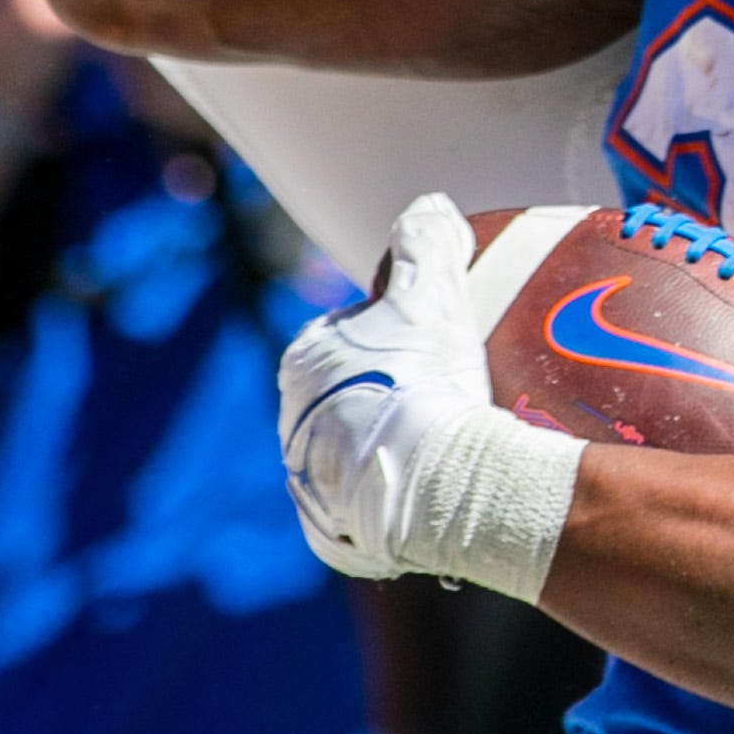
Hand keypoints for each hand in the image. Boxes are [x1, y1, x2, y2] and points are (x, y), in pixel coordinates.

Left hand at [274, 192, 579, 598]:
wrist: (427, 482)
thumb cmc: (422, 379)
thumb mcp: (430, 292)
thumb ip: (427, 242)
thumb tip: (429, 207)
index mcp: (304, 360)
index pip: (342, 332)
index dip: (387, 332)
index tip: (427, 342)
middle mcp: (291, 419)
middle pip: (346, 391)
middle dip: (384, 388)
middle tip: (442, 393)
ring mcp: (309, 477)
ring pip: (351, 448)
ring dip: (387, 443)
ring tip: (442, 445)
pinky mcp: (332, 526)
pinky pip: (363, 503)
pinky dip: (392, 495)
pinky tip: (430, 490)